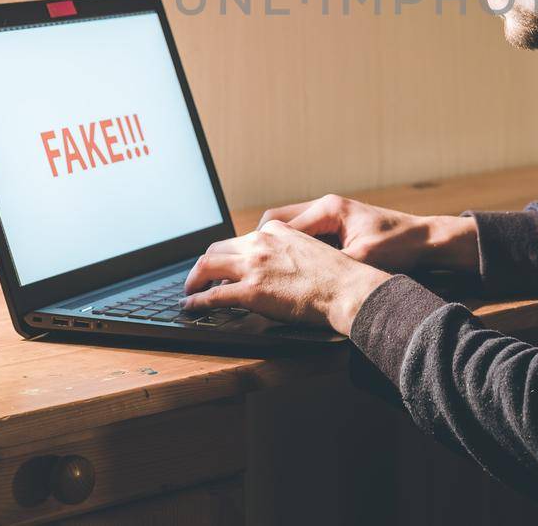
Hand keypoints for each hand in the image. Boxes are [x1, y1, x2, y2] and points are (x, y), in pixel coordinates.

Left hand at [181, 220, 392, 334]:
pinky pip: (212, 295)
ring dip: (194, 279)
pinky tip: (192, 305)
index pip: (241, 238)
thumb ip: (287, 249)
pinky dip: (197, 300)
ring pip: (207, 266)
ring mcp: (254, 266)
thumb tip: (276, 263)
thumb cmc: (337, 276)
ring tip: (190, 291)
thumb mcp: (310, 248)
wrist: (347, 289)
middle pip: (217, 248)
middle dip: (204, 264)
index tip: (225, 265)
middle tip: (199, 277)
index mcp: (276, 232)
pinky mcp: (251, 291)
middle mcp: (261, 243)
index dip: (229, 254)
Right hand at [255, 193, 479, 273]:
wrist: (425, 240)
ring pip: (288, 228)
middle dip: (262, 244)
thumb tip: (301, 279)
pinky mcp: (336, 227)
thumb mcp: (362, 259)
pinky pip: (304, 235)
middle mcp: (325, 207)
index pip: (280, 224)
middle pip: (277, 222)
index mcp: (329, 209)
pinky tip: (291, 270)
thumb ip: (331, 266)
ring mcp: (330, 216)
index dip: (264, 247)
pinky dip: (293, 250)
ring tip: (266, 271)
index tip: (251, 266)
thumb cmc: (398, 246)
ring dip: (277, 247)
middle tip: (251, 268)